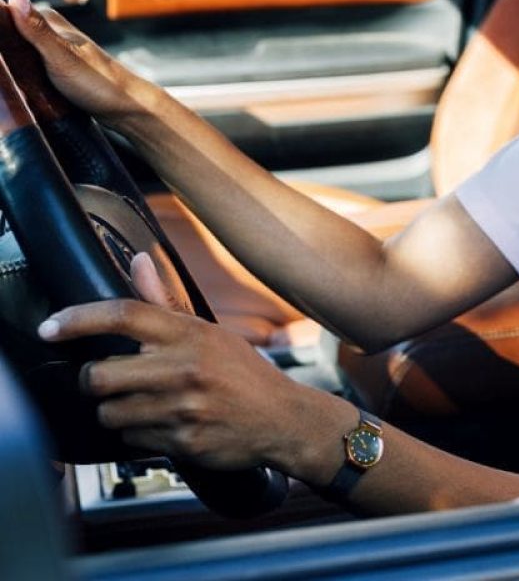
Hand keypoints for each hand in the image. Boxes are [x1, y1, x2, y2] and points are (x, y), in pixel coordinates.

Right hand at [6, 0, 153, 124]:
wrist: (127, 109)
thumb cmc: (99, 82)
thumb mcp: (61, 56)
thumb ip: (37, 29)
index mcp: (50, 23)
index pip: (7, 13)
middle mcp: (51, 35)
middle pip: (10, 35)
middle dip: (1, 49)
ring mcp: (53, 54)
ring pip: (18, 53)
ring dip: (7, 63)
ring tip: (3, 77)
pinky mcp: (55, 73)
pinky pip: (28, 70)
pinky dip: (18, 76)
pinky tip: (12, 86)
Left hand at [37, 253, 321, 473]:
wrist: (282, 418)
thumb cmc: (243, 372)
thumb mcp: (209, 331)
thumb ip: (166, 300)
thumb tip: (139, 260)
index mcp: (190, 333)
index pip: (125, 314)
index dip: (80, 318)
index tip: (52, 326)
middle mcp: (185, 367)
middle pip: (100, 375)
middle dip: (95, 381)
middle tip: (109, 379)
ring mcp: (183, 407)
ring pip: (110, 414)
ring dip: (116, 412)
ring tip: (141, 405)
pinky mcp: (183, 441)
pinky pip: (132, 442)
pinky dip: (138, 436)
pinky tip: (161, 424)